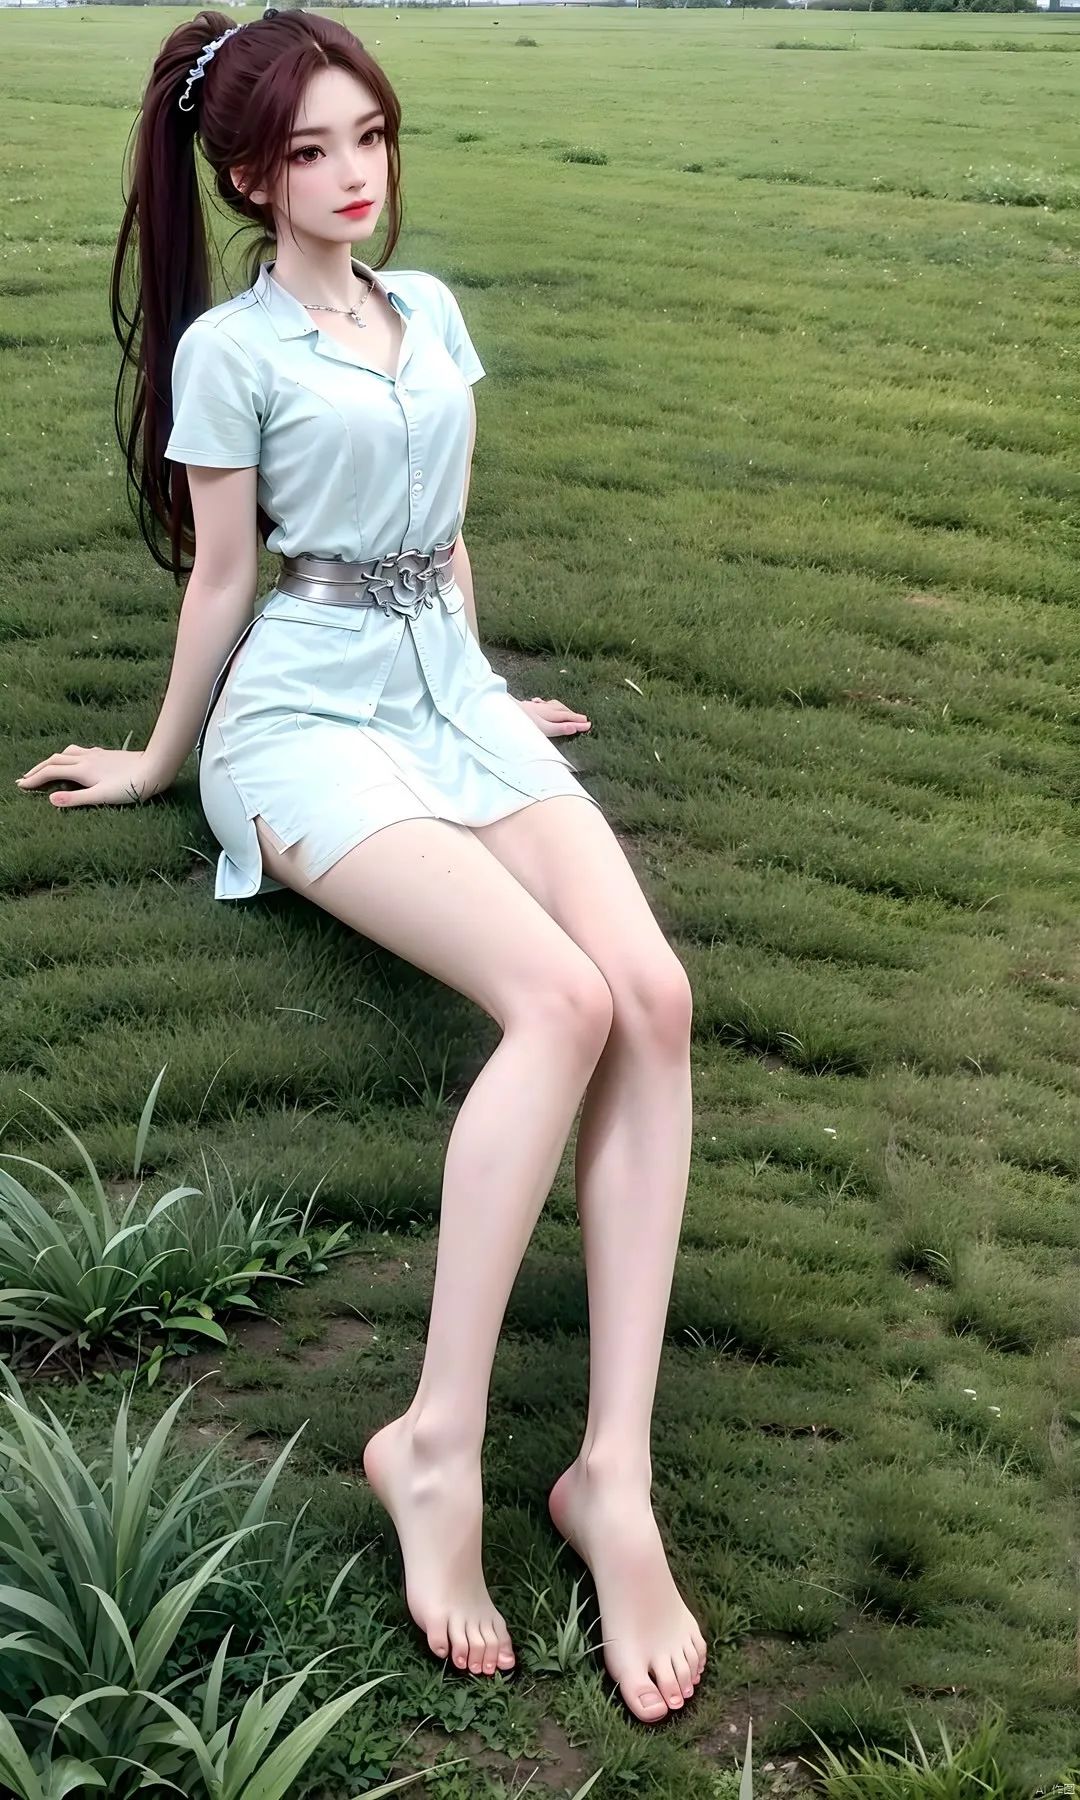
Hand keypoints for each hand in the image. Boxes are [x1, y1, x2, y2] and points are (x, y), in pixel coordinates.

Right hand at [14, 745, 166, 807]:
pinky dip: (70, 755)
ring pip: (67, 752)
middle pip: (54, 759)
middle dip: (38, 769)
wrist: (155, 767)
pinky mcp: (107, 754)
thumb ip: (76, 798)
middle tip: (25, 778)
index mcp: (82, 770)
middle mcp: (86, 758)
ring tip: (45, 767)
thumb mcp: (102, 797)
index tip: (21, 786)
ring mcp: (97, 755)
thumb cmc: (131, 786)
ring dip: (53, 759)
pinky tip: (77, 759)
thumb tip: (50, 800)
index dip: (34, 779)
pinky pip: (81, 751)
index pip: (51, 772)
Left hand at [517, 697, 591, 738]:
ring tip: (568, 711)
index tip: (589, 725)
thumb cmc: (522, 722)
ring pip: (552, 706)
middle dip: (573, 715)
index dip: (578, 722)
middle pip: (561, 711)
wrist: (501, 710)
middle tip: (583, 719)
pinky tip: (543, 705)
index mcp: (549, 714)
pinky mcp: (525, 707)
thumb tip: (574, 728)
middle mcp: (543, 708)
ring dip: (562, 708)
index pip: (567, 718)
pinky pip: (541, 704)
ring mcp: (534, 707)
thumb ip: (559, 729)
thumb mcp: (543, 729)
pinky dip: (548, 705)